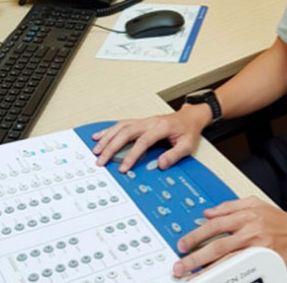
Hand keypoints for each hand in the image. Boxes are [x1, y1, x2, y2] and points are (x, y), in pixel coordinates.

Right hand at [91, 103, 210, 172]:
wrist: (190, 117)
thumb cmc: (188, 130)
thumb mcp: (187, 145)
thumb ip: (174, 155)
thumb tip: (161, 164)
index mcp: (161, 127)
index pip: (143, 141)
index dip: (132, 155)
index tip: (123, 168)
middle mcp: (150, 122)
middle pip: (126, 132)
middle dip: (112, 146)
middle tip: (101, 160)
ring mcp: (144, 121)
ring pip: (121, 126)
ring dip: (107, 137)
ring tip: (96, 149)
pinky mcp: (140, 122)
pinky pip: (121, 124)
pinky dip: (109, 130)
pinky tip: (99, 136)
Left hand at [173, 197, 286, 276]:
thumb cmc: (279, 220)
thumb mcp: (255, 204)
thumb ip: (230, 206)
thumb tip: (208, 212)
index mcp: (246, 215)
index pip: (215, 224)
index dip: (197, 234)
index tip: (183, 243)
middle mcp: (250, 231)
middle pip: (217, 245)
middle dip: (195, 255)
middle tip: (180, 264)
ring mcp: (257, 248)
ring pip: (227, 260)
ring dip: (206, 270)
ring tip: (192, 277)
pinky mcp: (264, 262)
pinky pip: (241, 270)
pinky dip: (227, 275)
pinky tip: (217, 279)